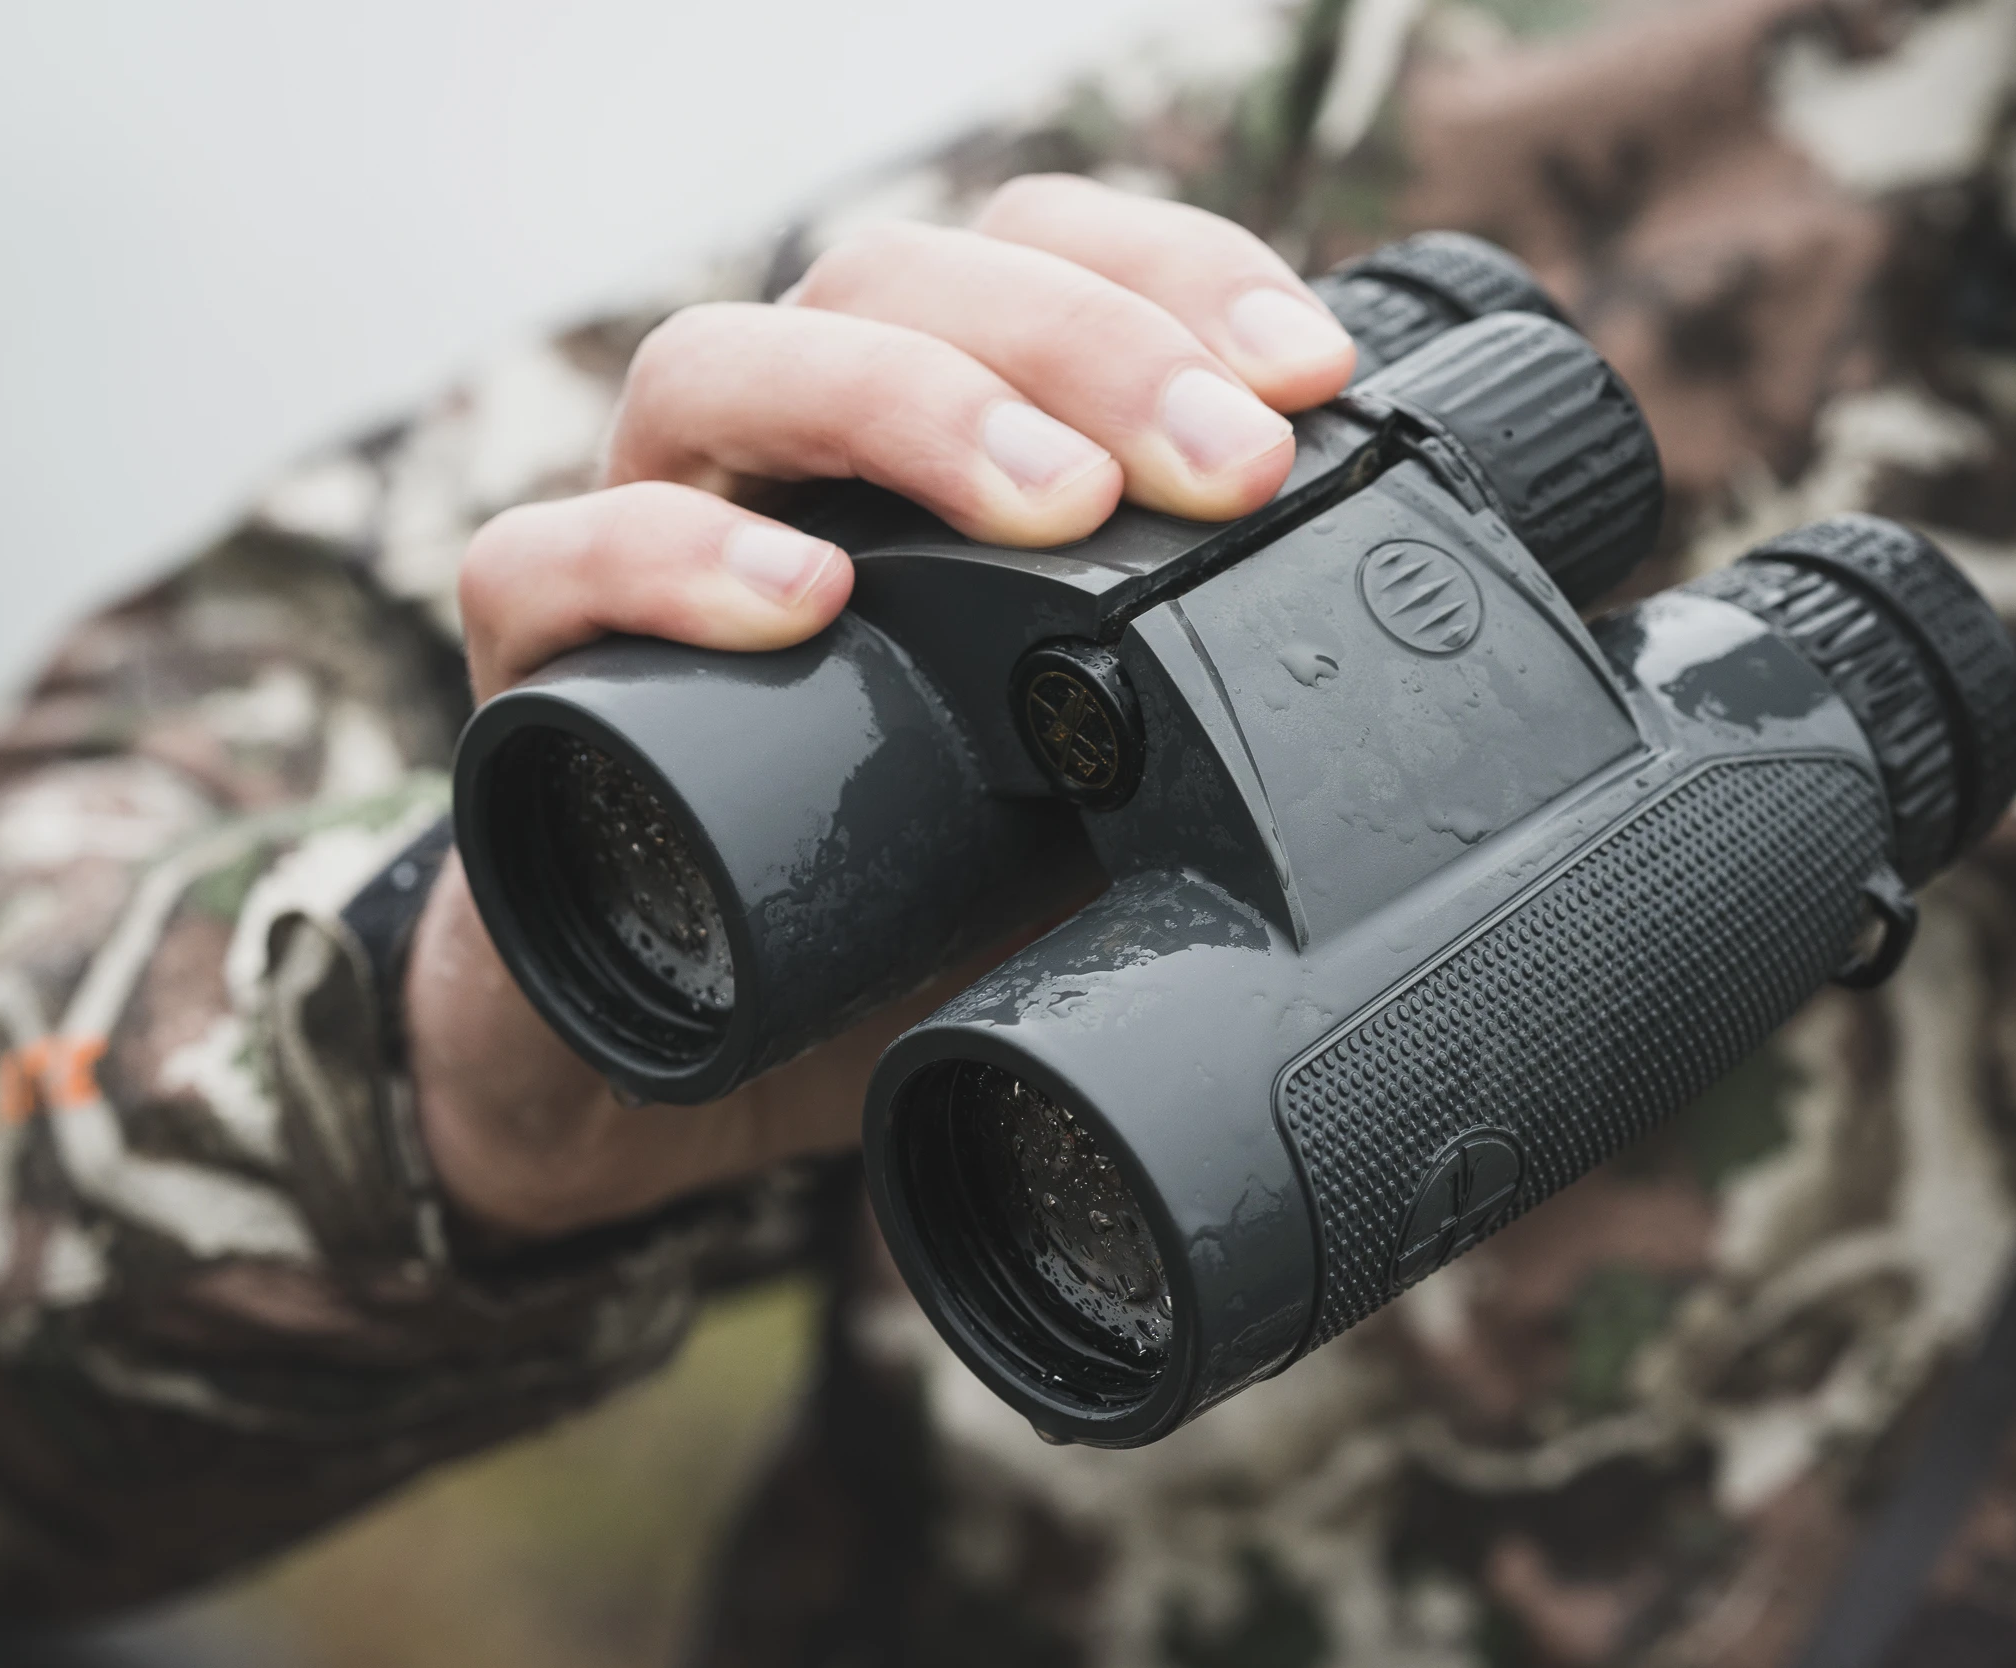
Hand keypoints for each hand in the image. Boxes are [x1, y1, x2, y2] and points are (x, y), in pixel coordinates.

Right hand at [409, 174, 1356, 1239]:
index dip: (1172, 274)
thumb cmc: (908, 911)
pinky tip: (802, 602)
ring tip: (1053, 514)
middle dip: (1083, 342)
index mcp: (926, 449)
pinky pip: (543, 562)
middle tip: (1227, 465)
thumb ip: (1220, 743)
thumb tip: (1474, 753)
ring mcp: (652, 542)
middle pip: (895, 277)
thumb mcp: (1107, 814)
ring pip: (720, 364)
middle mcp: (787, 460)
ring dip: (906, 406)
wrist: (687, 1067)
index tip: (1307, 380)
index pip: (1035, 261)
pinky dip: (667, 556)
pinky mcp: (540, 670)